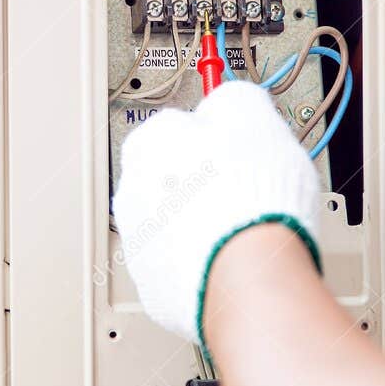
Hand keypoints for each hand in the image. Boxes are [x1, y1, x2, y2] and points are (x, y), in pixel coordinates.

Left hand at [112, 81, 322, 345]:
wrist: (247, 275)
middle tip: (241, 189)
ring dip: (199, 224)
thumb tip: (229, 99)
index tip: (229, 143)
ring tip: (239, 228)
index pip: (174, 127)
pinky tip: (230, 259)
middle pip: (169, 178)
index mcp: (149, 144)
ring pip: (172, 224)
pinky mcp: (155, 287)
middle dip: (201, 183)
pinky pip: (179, 267)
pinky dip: (200, 263)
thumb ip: (233, 98)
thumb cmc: (249, 199)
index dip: (211, 136)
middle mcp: (132, 193)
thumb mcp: (252, 114)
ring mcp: (141, 243)